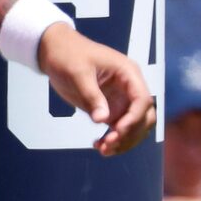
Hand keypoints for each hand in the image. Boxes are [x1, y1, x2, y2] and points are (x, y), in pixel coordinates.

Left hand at [37, 24, 157, 156]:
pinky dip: (114, 140)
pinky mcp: (111, 109)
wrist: (55, 52)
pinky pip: (120, 130)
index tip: (117, 131)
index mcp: (128, 73)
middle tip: (109, 143)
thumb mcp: (78, 73)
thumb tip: (102, 120)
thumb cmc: (68, 54)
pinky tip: (99, 145)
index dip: (134, 118)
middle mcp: (129, 88)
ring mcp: (122, 100)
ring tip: (103, 149)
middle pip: (144, 116)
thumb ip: (92, 96)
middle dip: (130, 133)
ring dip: (124, 141)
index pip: (142, 99)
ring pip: (135, 127)